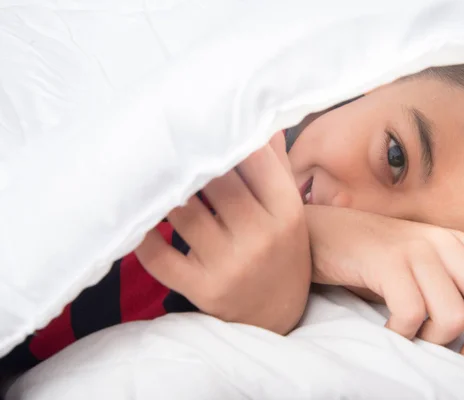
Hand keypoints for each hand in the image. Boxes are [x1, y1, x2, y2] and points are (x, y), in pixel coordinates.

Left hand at [135, 133, 311, 334]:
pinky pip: (159, 257)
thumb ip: (274, 166)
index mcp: (286, 211)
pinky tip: (139, 217)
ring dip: (163, 191)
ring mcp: (231, 266)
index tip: (198, 120)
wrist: (279, 315)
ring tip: (148, 171)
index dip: (225, 137)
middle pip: (215, 182)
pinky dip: (143, 235)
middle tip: (165, 139)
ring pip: (183, 213)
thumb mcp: (288, 209)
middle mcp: (261, 237)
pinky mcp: (203, 290)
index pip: (253, 161)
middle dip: (189, 160)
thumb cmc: (282, 251)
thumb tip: (258, 118)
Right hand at [306, 205, 463, 360]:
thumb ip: (445, 282)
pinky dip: (402, 336)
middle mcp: (442, 241)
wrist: (315, 231)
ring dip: (435, 342)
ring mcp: (415, 250)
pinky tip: (388, 331)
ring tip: (414, 337)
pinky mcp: (387, 262)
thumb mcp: (413, 263)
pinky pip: (413, 315)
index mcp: (454, 240)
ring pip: (455, 316)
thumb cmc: (365, 256)